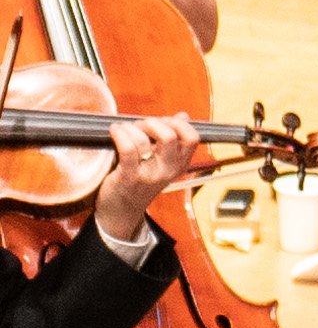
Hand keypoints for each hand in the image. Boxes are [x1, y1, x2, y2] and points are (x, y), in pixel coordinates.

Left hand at [96, 113, 199, 242]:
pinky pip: (127, 148)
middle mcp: (167, 171)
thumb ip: (173, 138)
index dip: (176, 123)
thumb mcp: (162, 160)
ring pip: (144, 140)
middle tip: (140, 127)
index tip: (162, 123)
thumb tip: (184, 116)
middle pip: (170, 136)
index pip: (192, 138)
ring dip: (130, 128)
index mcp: (179, 165)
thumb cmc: (139, 181)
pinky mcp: (129, 177)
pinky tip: (115, 131)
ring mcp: (149, 175)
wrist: (122, 211)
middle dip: (151, 123)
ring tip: (124, 130)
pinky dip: (119, 133)